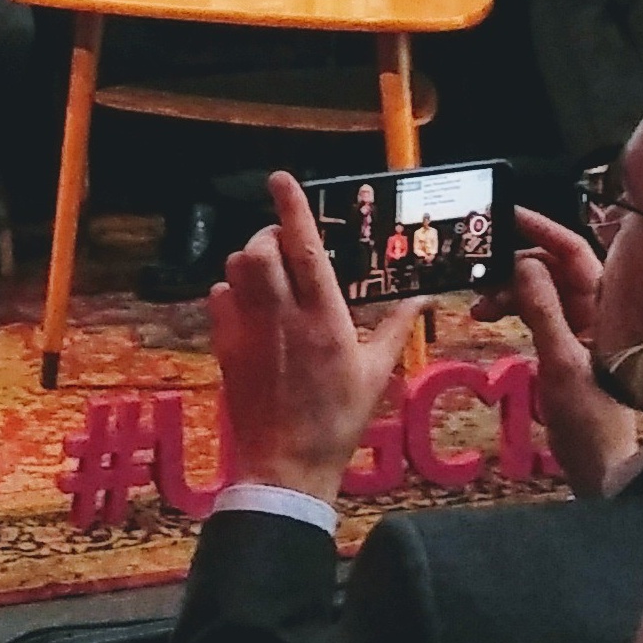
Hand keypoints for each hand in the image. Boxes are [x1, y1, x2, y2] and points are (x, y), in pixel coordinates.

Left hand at [209, 173, 432, 499]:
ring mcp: (249, 331)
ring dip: (252, 261)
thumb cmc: (337, 420)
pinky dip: (232, 291)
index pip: (305, 249)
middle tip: (286, 244)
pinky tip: (252, 307)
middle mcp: (283, 317)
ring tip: (271, 274)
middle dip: (271, 235)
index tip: (281, 178)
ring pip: (236, 269)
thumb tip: (423, 298)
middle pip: (261, 249)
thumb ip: (396, 327)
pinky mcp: (225, 347)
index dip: (293, 208)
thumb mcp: (377, 373)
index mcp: (326, 319)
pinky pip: (219, 298)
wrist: (286, 464)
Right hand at [474, 206, 630, 497]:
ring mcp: (580, 326)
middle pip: (551, 267)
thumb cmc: (589, 418)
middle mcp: (595, 308)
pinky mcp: (565, 344)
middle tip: (478, 272)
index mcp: (605, 305)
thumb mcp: (562, 362)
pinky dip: (512, 309)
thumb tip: (524, 264)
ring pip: (539, 288)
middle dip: (513, 265)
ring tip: (478, 305)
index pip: (573, 251)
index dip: (540, 229)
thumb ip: (544, 311)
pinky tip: (488, 315)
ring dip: (508, 290)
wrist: (599, 467)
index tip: (505, 214)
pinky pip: (535, 311)